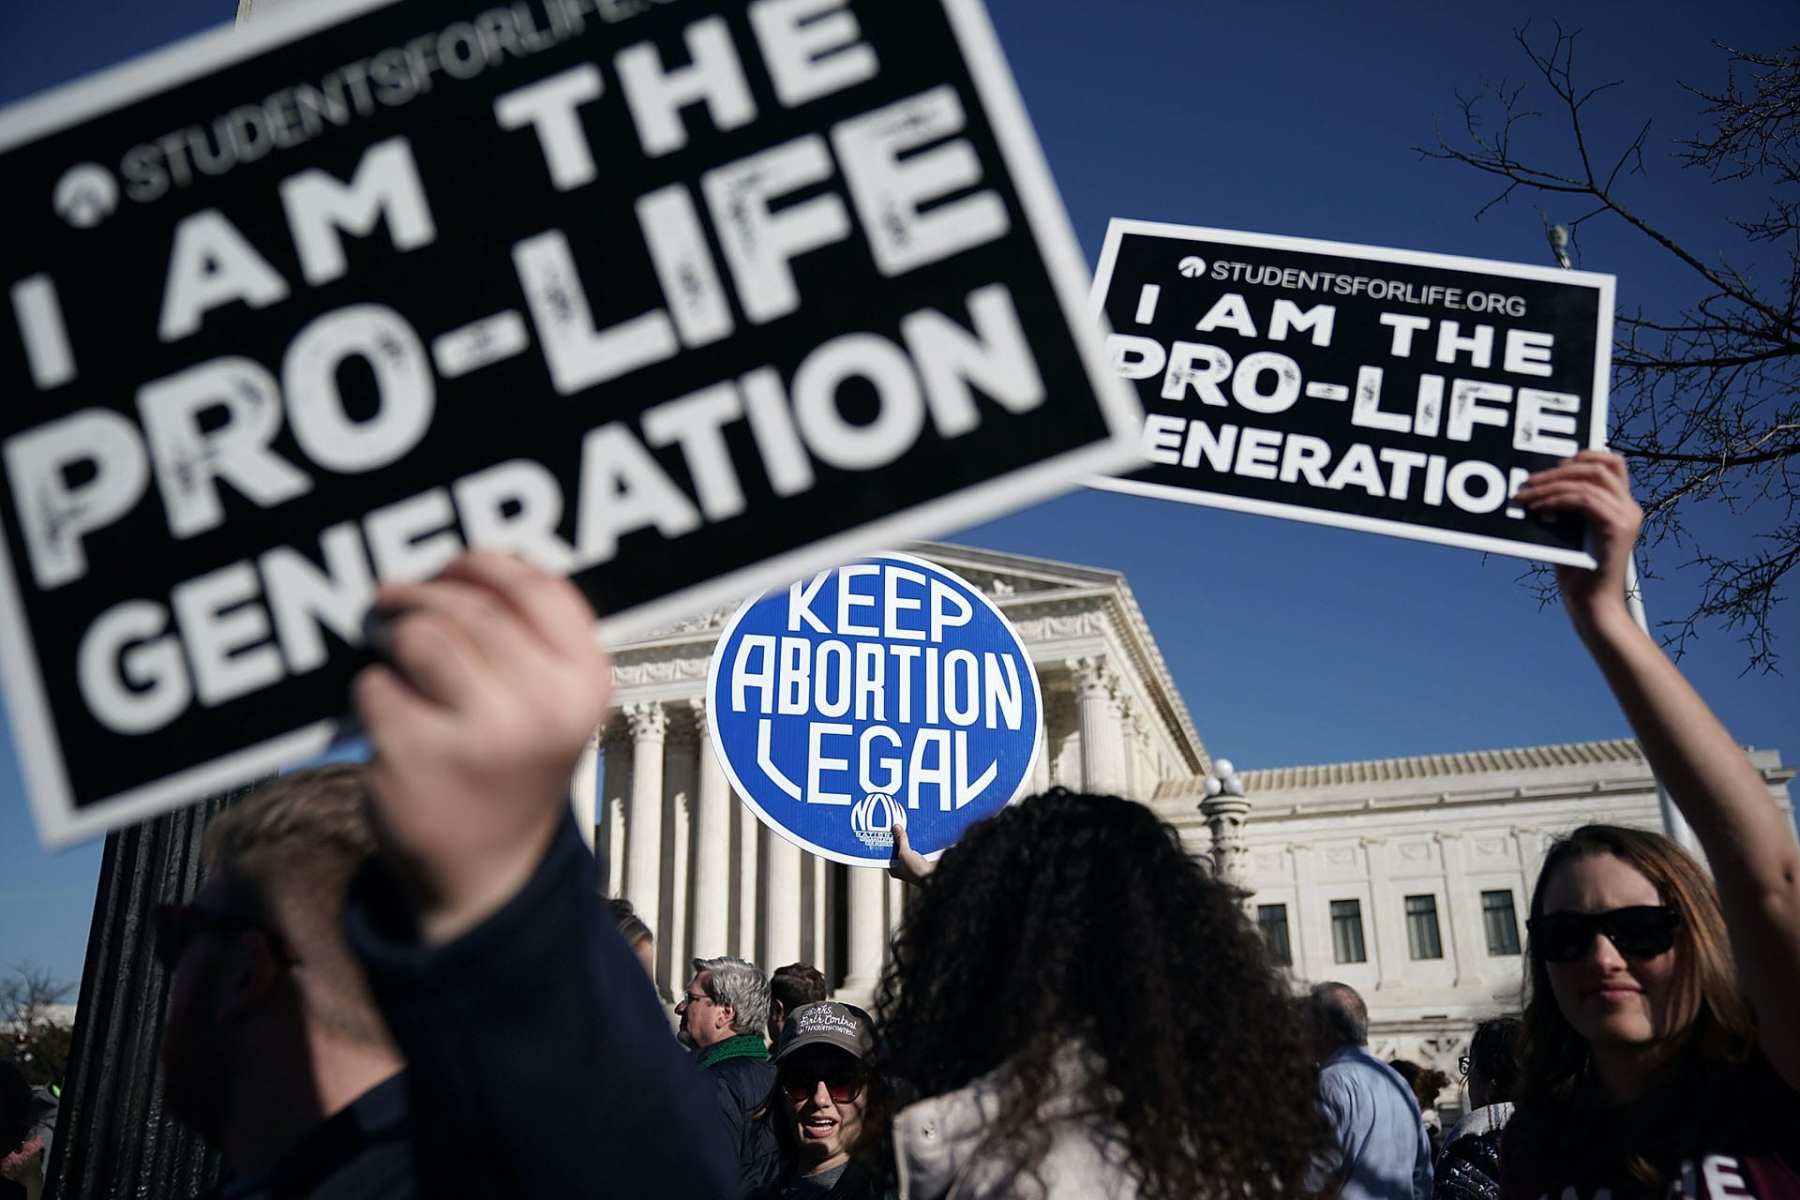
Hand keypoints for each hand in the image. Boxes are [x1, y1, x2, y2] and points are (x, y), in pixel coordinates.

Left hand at [353, 552, 611, 943]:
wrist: (485, 872)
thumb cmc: (511, 765)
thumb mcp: (550, 700)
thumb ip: (529, 632)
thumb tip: (464, 562)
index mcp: (586, 683)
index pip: (537, 585)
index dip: (484, 563)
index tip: (454, 565)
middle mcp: (545, 707)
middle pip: (469, 605)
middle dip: (421, 594)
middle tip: (395, 600)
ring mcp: (482, 735)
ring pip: (419, 635)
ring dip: (391, 633)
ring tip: (388, 645)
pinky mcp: (417, 757)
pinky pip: (375, 685)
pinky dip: (372, 693)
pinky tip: (389, 715)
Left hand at [888, 818, 935, 885]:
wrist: (934, 875)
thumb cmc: (916, 871)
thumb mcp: (904, 853)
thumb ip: (900, 840)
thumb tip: (897, 828)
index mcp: (895, 870)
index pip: (887, 855)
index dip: (886, 844)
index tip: (886, 833)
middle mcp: (903, 868)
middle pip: (898, 851)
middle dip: (898, 841)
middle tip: (897, 828)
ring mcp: (914, 865)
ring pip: (909, 850)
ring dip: (909, 841)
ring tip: (907, 829)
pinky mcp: (923, 861)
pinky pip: (919, 850)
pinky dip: (919, 843)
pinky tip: (919, 835)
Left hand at [1515, 450, 1642, 635]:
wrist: (1593, 606)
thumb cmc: (1577, 575)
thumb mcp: (1568, 533)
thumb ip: (1563, 509)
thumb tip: (1536, 489)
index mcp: (1622, 507)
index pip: (1613, 463)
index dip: (1583, 455)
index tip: (1552, 466)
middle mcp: (1629, 508)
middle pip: (1600, 465)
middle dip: (1559, 468)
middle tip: (1529, 481)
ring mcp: (1625, 517)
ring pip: (1588, 480)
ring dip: (1550, 484)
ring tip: (1525, 495)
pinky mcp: (1617, 529)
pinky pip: (1584, 500)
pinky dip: (1556, 500)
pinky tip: (1537, 507)